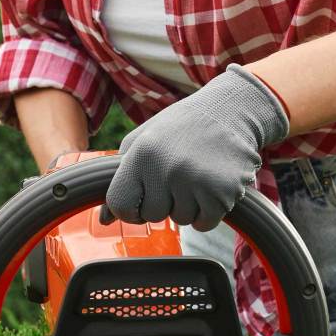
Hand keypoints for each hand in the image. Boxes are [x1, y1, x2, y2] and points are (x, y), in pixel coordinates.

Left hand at [102, 64, 288, 230]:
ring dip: (188, 205)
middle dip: (164, 202)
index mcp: (142, 153)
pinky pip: (204, 224)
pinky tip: (211, 186)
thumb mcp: (143, 140)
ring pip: (181, 220)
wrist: (231, 111)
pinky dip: (208, 212)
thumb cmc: (181, 127)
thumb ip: (120, 177)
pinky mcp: (222, 193)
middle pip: (152, 215)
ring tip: (196, 176)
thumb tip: (104, 220)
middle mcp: (167, 168)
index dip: (128, 208)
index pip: (120, 204)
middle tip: (178, 176)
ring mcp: (196, 182)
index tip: (141, 200)